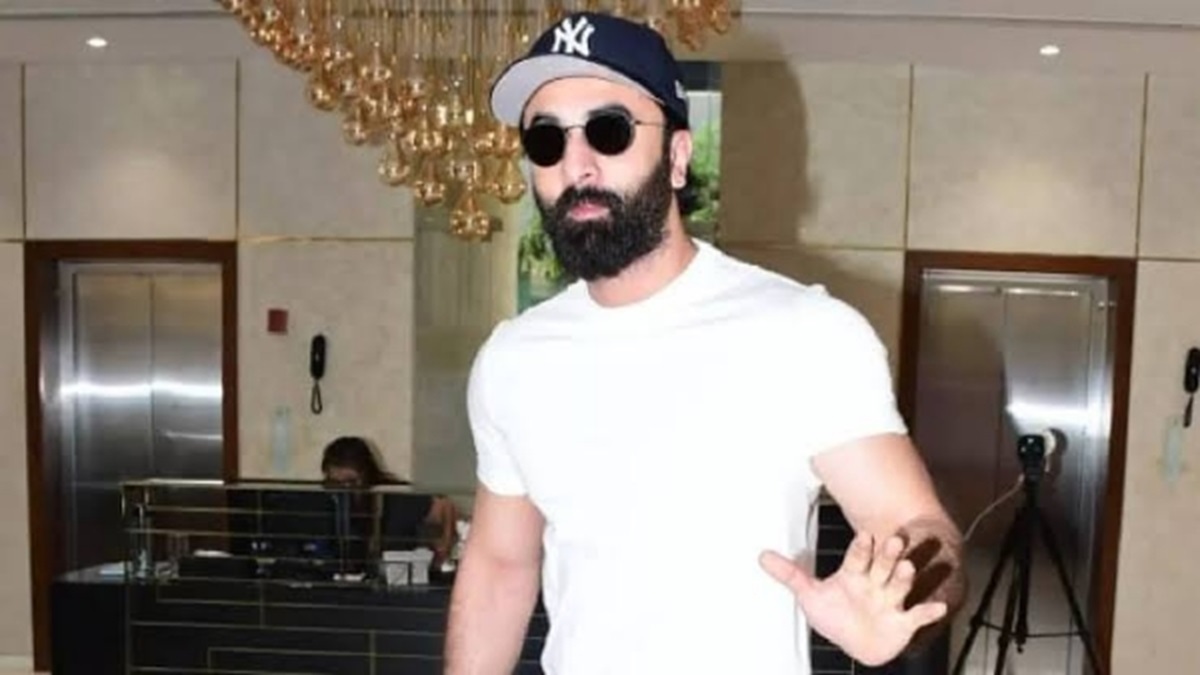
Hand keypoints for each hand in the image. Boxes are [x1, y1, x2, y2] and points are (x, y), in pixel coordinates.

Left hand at [759, 532, 947, 665]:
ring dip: (904, 578)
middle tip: (895, 539)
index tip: (865, 535)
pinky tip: (938, 606)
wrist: (858, 643)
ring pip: (898, 586)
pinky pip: (917, 616)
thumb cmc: (836, 615)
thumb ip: (789, 574)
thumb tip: (762, 556)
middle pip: (882, 566)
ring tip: (909, 567)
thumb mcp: (810, 595)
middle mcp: (875, 584)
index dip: (861, 548)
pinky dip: (927, 612)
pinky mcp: (902, 622)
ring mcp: (890, 601)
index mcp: (854, 575)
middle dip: (888, 555)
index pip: (857, 558)